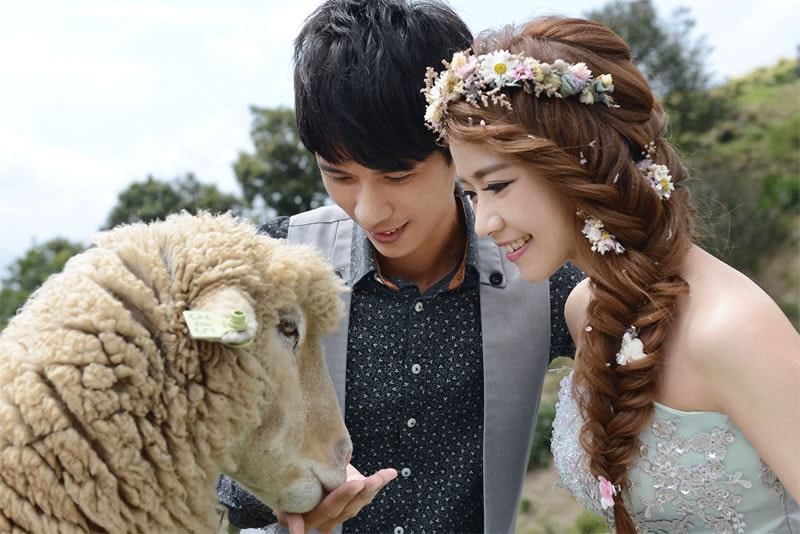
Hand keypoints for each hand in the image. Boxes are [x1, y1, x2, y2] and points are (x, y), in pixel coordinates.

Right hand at [276, 465, 397, 533]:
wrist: (303, 474)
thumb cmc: (292, 483)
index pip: (327, 509)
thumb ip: (290, 514)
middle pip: (345, 507)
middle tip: (363, 480)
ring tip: (381, 476)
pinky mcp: (354, 501)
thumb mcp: (285, 497)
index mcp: (311, 518)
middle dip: (357, 493)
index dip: (341, 498)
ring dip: (373, 488)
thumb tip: (295, 531)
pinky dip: (380, 481)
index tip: (356, 485)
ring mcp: (343, 510)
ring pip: (360, 502)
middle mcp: (328, 519)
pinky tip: (389, 473)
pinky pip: (368, 493)